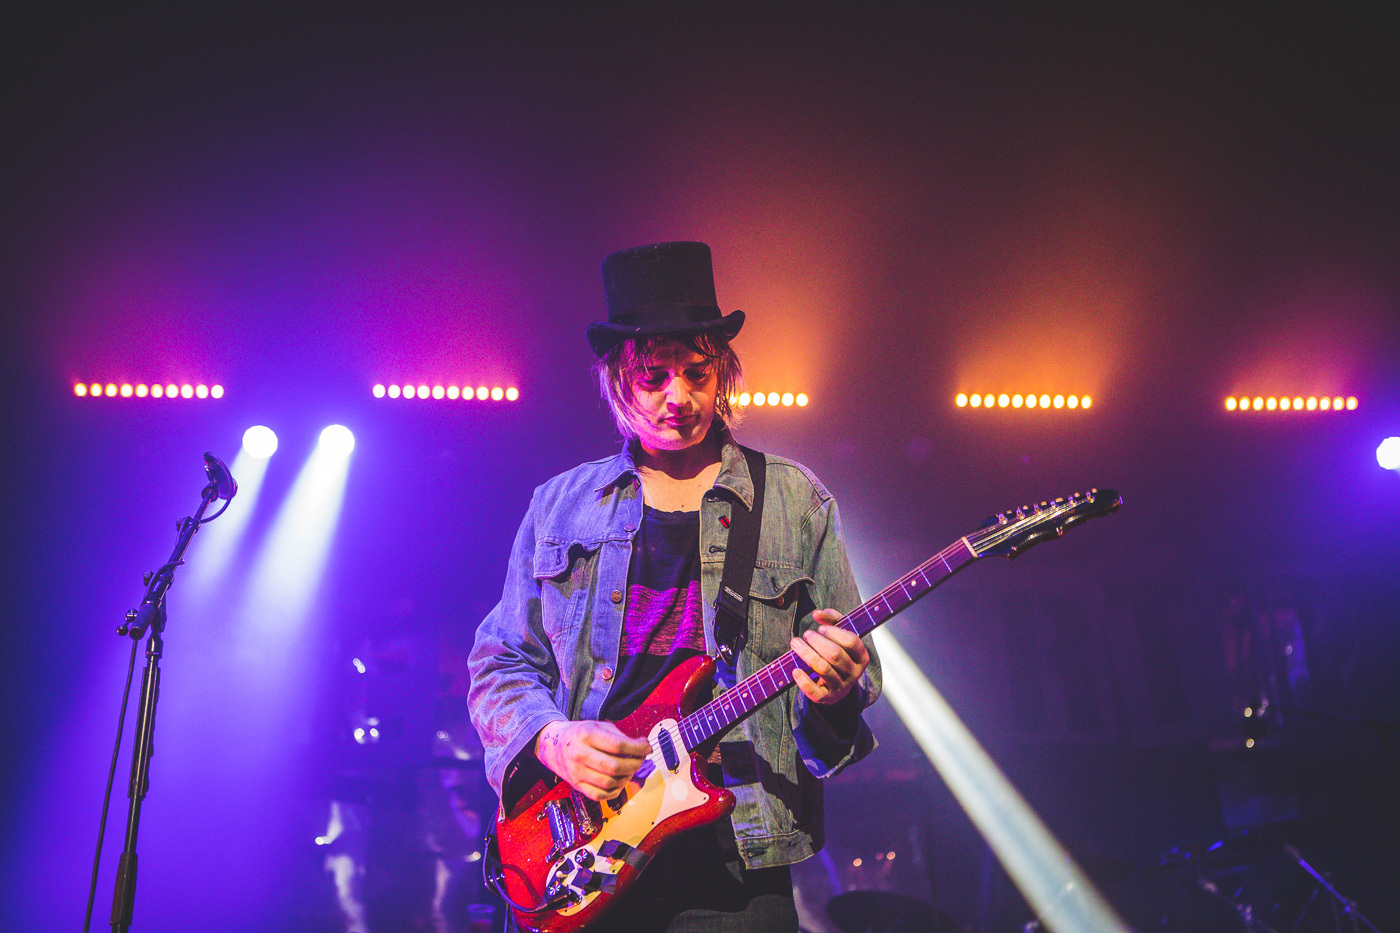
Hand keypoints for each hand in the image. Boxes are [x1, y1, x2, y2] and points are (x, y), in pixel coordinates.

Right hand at [535, 720, 650, 801]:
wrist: (553, 745)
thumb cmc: (580, 734)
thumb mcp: (598, 726)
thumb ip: (620, 736)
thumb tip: (643, 747)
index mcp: (586, 735)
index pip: (618, 746)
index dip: (637, 749)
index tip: (648, 748)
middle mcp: (579, 754)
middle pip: (615, 766)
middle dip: (634, 764)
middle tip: (640, 760)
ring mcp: (576, 772)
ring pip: (609, 783)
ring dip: (626, 778)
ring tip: (630, 770)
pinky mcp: (576, 785)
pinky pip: (599, 796)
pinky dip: (615, 791)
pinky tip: (619, 781)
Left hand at [790, 609, 869, 705]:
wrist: (837, 686)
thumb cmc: (838, 655)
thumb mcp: (840, 636)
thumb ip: (831, 620)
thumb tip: (817, 613)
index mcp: (861, 657)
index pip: (851, 641)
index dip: (835, 632)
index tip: (821, 628)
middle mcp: (854, 673)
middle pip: (835, 655)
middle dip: (818, 642)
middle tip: (806, 635)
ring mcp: (841, 687)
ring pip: (823, 669)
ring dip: (807, 654)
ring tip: (796, 643)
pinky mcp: (827, 698)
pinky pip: (815, 692)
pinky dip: (804, 682)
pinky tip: (795, 671)